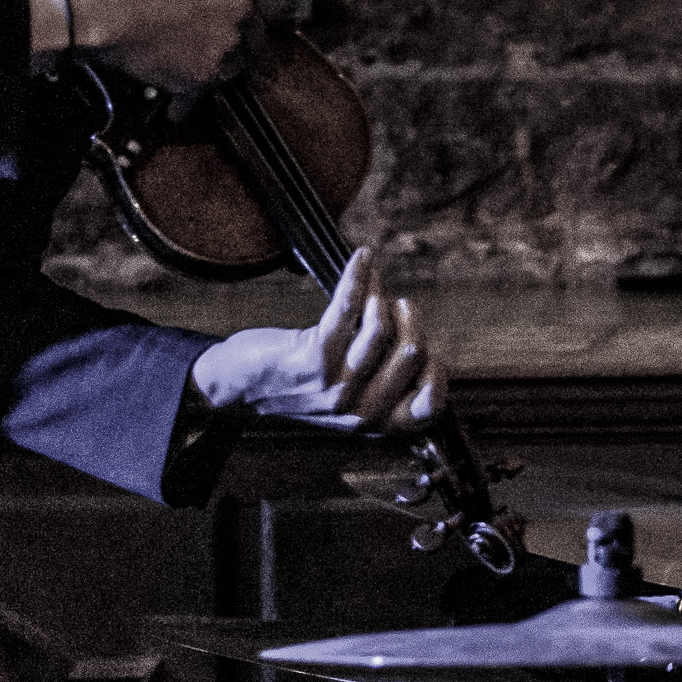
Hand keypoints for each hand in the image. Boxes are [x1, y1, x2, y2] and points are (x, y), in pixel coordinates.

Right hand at [36, 0, 272, 94]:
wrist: (103, 6)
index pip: (274, 4)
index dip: (262, 15)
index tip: (258, 23)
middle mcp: (240, 14)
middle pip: (257, 40)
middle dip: (240, 44)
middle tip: (214, 45)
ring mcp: (225, 48)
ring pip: (234, 67)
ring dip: (216, 69)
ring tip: (187, 66)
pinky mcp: (204, 78)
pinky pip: (202, 94)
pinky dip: (187, 100)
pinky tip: (176, 102)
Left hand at [187, 248, 441, 433]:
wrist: (243, 386)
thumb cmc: (300, 384)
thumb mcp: (350, 399)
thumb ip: (386, 386)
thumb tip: (432, 357)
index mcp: (376, 423)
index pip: (429, 407)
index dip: (438, 374)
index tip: (430, 352)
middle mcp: (361, 410)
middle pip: (412, 352)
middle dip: (409, 320)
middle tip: (396, 305)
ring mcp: (338, 385)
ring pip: (383, 328)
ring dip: (381, 297)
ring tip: (374, 287)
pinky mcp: (315, 357)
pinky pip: (350, 307)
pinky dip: (359, 275)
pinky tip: (362, 258)